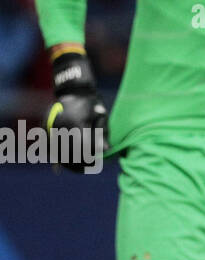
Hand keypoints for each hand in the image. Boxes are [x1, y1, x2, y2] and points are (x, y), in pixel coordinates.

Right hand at [46, 50, 106, 173]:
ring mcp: (50, 128)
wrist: (72, 91)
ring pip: (57, 151)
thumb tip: (105, 150)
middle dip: (79, 162)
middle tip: (88, 168)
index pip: (83, 147)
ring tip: (79, 168)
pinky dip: (56, 157)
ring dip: (67, 162)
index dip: (90, 157)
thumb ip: (102, 133)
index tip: (95, 162)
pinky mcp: (44, 130)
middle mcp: (61, 127)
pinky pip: (49, 147)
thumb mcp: (101, 116)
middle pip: (70, 152)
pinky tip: (61, 167)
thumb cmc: (91, 104)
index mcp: (76, 123)